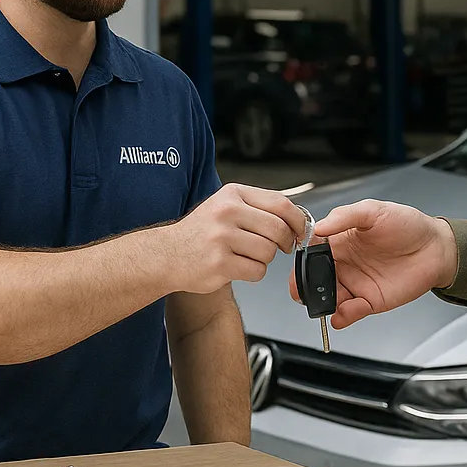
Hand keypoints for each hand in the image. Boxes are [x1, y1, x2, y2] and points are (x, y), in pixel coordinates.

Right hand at [170, 184, 309, 293]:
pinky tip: (238, 266)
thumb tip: (296, 218)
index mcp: (232, 194)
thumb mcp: (226, 206)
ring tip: (246, 255)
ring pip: (269, 252)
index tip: (301, 230)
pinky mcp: (220, 263)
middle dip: (284, 242)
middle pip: (278, 229)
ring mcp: (222, 238)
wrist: (166, 255)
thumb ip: (258, 208)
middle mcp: (227, 212)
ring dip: (264, 259)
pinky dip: (254, 272)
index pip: (280, 203)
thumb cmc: (200, 233)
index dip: (297, 219)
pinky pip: (257, 271)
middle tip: (279, 247)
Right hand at [292, 200, 457, 329]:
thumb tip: (318, 227)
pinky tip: (345, 311)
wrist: (436, 247)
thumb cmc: (408, 225)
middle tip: (302, 290)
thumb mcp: (373, 211)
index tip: (299, 263)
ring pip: (329, 298)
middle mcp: (345, 263)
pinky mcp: (370, 301)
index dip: (302, 259)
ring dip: (322, 303)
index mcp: (341, 241)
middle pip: (314, 279)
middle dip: (303, 287)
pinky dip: (343, 316)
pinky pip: (350, 312)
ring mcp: (356, 283)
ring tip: (326, 301)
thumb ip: (344, 216)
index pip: (312, 252)